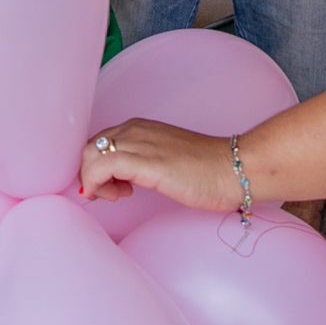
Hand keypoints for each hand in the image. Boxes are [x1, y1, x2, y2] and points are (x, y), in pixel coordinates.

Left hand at [77, 118, 239, 209]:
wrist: (235, 170)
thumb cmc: (208, 172)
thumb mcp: (166, 162)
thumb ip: (142, 164)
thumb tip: (121, 181)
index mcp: (140, 127)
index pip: (99, 142)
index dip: (95, 165)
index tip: (110, 185)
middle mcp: (135, 129)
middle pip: (89, 147)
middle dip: (90, 173)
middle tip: (109, 194)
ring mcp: (139, 143)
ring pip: (90, 154)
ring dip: (92, 179)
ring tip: (114, 196)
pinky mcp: (145, 162)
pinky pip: (101, 167)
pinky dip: (97, 183)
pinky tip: (115, 197)